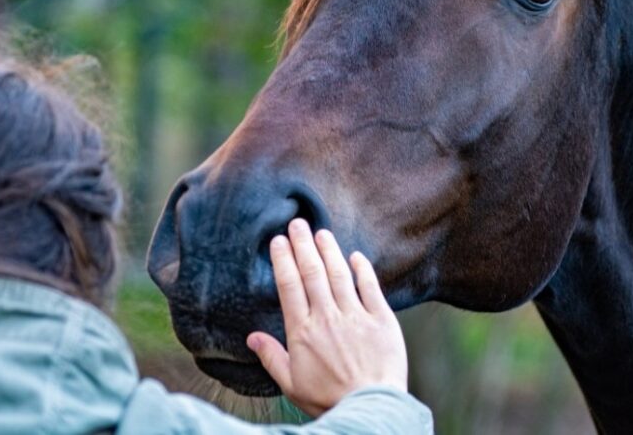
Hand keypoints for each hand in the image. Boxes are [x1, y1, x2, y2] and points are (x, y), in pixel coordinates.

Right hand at [246, 219, 408, 416]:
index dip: (283, 260)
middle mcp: (327, 318)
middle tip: (296, 223)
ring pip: (339, 274)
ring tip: (321, 232)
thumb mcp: (291, 384)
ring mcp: (355, 317)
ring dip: (329, 250)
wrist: (370, 409)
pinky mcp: (381, 320)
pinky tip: (355, 256)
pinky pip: (370, 288)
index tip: (278, 241)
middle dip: (302, 245)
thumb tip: (251, 337)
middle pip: (312, 273)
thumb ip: (272, 357)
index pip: (289, 286)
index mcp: (303, 332)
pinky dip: (363, 270)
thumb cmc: (328, 400)